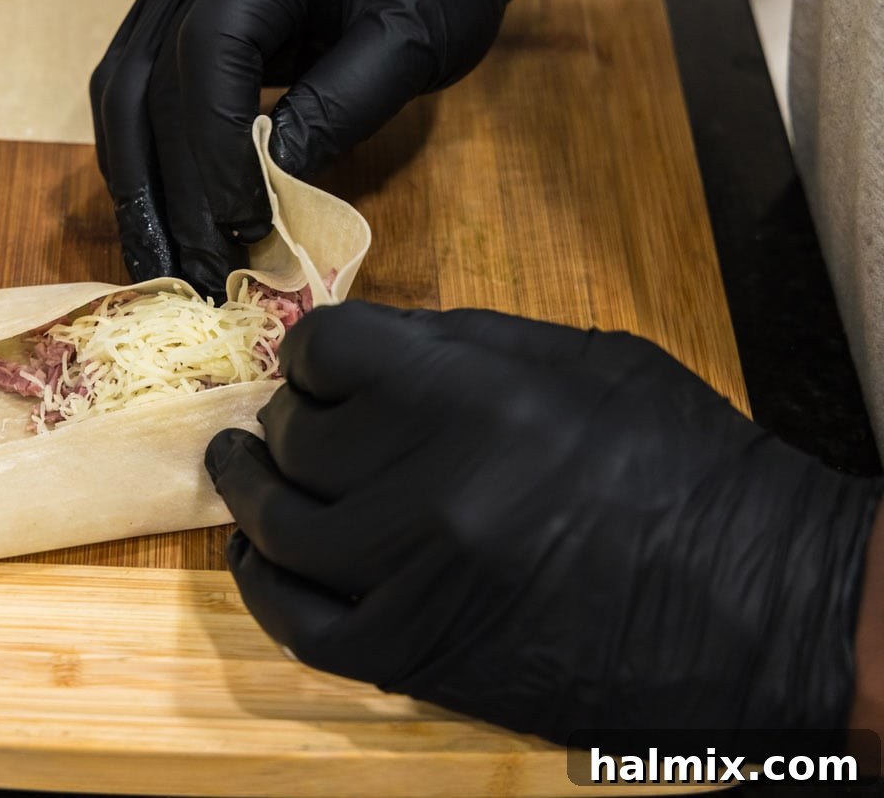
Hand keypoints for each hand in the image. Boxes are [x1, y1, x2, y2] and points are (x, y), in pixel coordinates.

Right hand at [90, 0, 540, 299]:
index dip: (215, 147)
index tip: (243, 225)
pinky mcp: (175, 15)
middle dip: (168, 186)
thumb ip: (342, 104)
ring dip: (137, 185)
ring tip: (164, 264)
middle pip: (146, 78)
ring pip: (122, 91)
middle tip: (194, 273)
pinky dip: (145, 162)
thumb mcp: (414, 36)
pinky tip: (161, 220)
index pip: (209, 47)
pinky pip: (136, 94)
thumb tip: (270, 188)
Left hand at [205, 302, 882, 742]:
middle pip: (296, 434)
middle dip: (288, 413)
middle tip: (291, 414)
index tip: (319, 360)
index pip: (328, 350)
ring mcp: (413, 581)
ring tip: (238, 466)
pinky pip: (295, 623)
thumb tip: (365, 340)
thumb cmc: (685, 466)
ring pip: (279, 524)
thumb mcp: (585, 361)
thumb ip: (459, 344)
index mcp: (473, 397)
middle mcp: (427, 488)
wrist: (760, 606)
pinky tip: (256, 550)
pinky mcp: (416, 658)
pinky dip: (260, 582)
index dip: (316, 349)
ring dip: (248, 487)